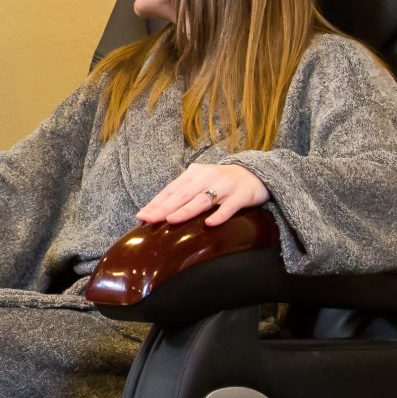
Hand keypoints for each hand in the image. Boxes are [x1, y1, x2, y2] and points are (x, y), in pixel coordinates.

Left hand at [137, 161, 268, 226]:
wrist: (255, 173)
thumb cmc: (220, 182)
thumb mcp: (199, 183)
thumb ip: (182, 194)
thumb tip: (157, 213)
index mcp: (193, 174)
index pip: (171, 190)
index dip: (156, 203)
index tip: (141, 215)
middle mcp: (207, 177)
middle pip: (182, 195)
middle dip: (164, 208)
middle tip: (149, 219)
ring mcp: (224, 186)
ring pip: (202, 200)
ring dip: (186, 210)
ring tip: (171, 219)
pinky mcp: (241, 195)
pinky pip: (229, 207)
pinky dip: (219, 215)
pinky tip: (209, 224)